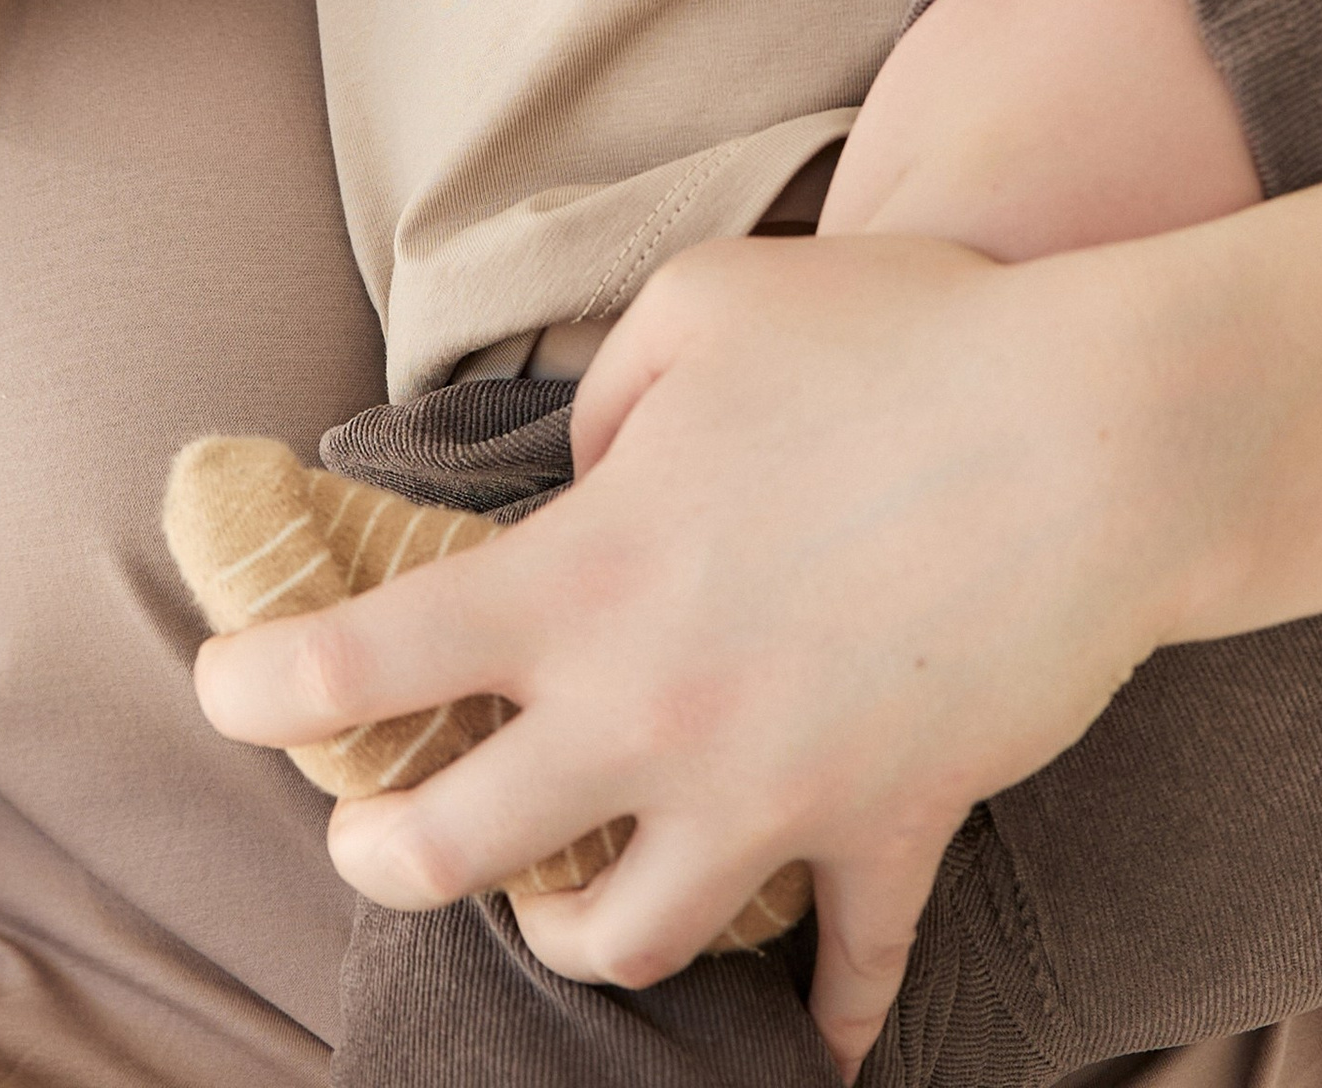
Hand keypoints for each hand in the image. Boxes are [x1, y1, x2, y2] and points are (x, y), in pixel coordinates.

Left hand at [193, 233, 1233, 1079]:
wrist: (1098, 431)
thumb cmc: (896, 339)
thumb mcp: (704, 307)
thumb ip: (607, 399)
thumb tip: (591, 480)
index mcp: (584, 573)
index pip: (370, 659)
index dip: (264, 689)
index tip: (223, 695)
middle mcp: (650, 710)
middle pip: (456, 853)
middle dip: (385, 853)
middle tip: (370, 831)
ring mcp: (771, 794)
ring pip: (620, 940)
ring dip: (571, 933)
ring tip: (561, 899)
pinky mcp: (892, 830)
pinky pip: (852, 968)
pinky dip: (826, 1010)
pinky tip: (813, 1029)